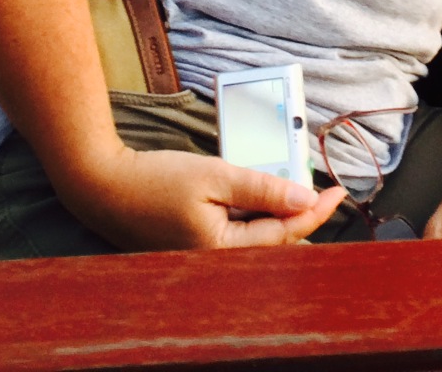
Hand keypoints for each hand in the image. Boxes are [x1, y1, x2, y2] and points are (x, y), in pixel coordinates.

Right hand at [54, 144, 345, 251]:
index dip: (315, 210)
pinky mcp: (194, 251)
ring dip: (282, 222)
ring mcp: (204, 262)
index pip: (284, 233)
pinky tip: (267, 205)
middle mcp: (215, 266)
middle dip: (304, 221)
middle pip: (275, 246)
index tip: (339, 191)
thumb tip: (304, 198)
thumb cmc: (154, 181)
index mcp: (222, 252)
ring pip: (258, 244)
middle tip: (328, 195)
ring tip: (304, 198)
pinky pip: (238, 240)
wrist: (103, 186)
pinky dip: (257, 222)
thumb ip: (262, 188)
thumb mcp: (214, 175)